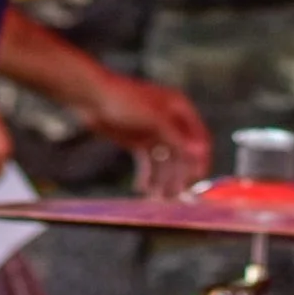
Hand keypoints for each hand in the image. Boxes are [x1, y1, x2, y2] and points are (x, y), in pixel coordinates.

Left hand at [78, 71, 211, 198]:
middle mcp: (170, 121)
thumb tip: (201, 151)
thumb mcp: (154, 119)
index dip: (200, 158)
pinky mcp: (138, 140)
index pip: (199, 137)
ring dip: (162, 180)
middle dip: (178, 174)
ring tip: (155, 197)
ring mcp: (154, 132)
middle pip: (182, 153)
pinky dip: (147, 175)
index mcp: (179, 109)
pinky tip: (141, 188)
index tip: (197, 179)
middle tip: (173, 195)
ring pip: (165, 161)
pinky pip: (148, 162)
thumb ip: (177, 137)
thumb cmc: (125, 99)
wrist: (92, 96)